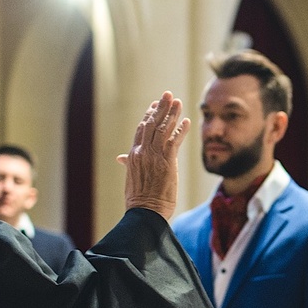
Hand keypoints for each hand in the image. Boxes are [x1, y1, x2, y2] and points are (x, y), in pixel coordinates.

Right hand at [116, 91, 190, 219]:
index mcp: (134, 155)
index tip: (154, 105)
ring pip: (164, 129)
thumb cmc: (139, 199)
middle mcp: (143, 152)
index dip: (149, 115)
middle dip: (161, 108)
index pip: (141, 129)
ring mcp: (154, 156)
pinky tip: (187, 121)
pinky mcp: (167, 162)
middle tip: (168, 95)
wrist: (145, 212)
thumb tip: (120, 158)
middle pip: (152, 124)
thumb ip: (128, 164)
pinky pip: (175, 141)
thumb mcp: (131, 178)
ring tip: (179, 102)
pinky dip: (181, 130)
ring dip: (172, 114)